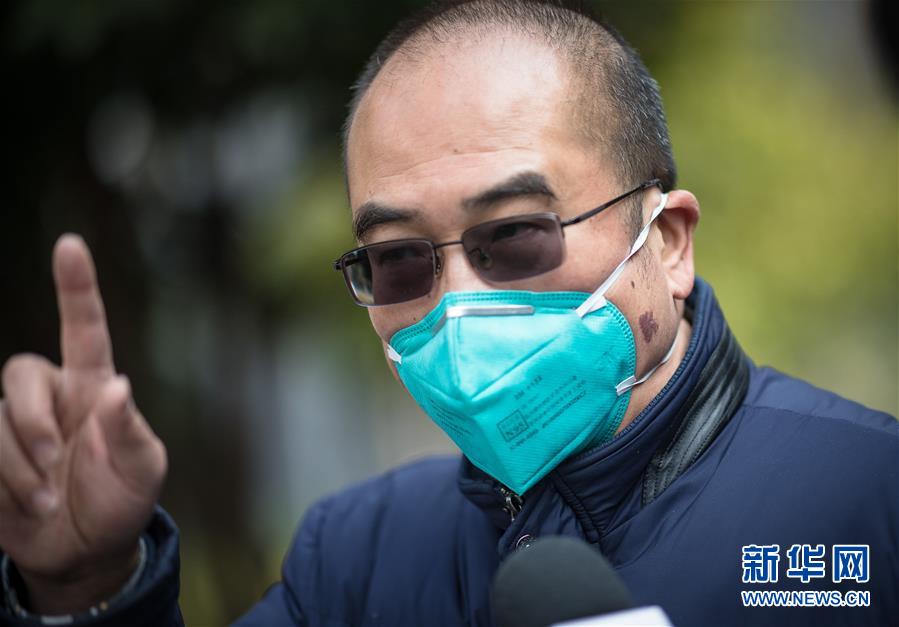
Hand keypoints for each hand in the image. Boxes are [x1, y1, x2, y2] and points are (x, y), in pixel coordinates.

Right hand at [0, 234, 166, 614]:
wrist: (85, 552)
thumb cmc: (122, 501)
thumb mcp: (143, 470)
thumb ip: (131, 430)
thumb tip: (116, 387)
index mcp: (93, 387)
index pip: (84, 329)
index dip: (75, 287)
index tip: (70, 244)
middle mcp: (51, 397)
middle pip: (19, 372)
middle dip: (31, 421)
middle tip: (56, 463)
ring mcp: (15, 427)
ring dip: (20, 469)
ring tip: (48, 501)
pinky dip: (2, 486)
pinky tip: (24, 507)